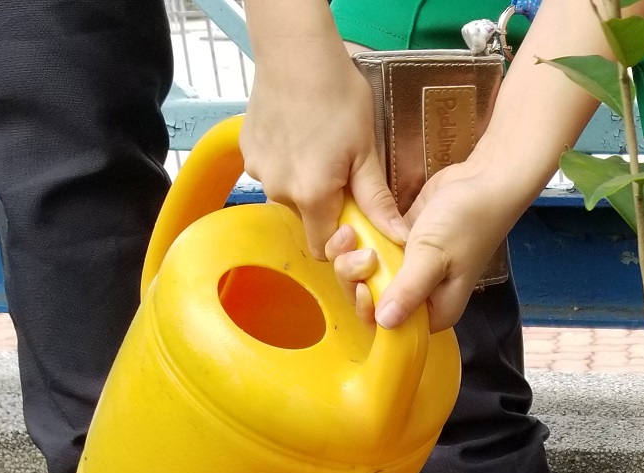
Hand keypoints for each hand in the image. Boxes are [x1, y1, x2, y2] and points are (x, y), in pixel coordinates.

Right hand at [242, 4, 405, 256]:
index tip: (354, 219)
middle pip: (306, 219)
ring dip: (303, 184)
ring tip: (319, 148)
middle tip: (340, 171)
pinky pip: (270, 171)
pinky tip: (299, 135)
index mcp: (311, 196)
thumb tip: (398, 238)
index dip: (340, 240)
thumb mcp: (366, 151)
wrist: (297, 53)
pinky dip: (285, 163)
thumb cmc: (338, 96)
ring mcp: (258, 170)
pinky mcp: (246, 150)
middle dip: (324, 206)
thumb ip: (377, 201)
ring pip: (286, 194)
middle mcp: (278, 189)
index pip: (322, 247)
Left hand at [329, 160, 520, 330]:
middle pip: (375, 302)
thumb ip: (408, 291)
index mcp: (436, 310)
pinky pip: (373, 253)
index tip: (363, 284)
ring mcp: (410, 269)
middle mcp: (422, 295)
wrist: (483, 182)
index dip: (371, 312)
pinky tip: (352, 228)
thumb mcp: (433, 258)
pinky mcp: (402, 246)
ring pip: (370, 276)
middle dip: (356, 279)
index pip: (393, 327)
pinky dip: (360, 243)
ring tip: (351, 234)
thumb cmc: (466, 223)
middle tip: (358, 253)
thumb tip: (383, 324)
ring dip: (353, 258)